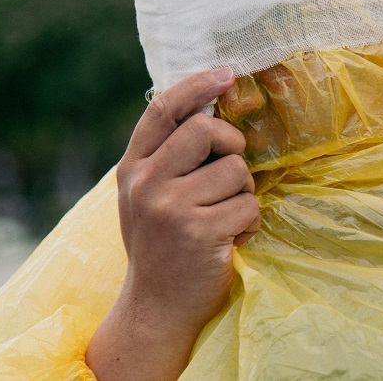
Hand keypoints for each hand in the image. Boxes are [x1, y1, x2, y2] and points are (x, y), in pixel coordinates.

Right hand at [87, 69, 259, 380]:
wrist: (156, 308)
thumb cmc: (162, 245)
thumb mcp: (148, 195)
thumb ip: (166, 157)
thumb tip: (207, 108)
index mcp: (132, 168)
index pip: (162, 109)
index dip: (197, 85)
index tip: (227, 74)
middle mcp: (145, 183)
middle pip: (205, 130)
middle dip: (232, 148)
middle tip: (230, 175)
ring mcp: (170, 208)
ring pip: (235, 170)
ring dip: (242, 194)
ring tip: (224, 219)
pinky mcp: (198, 232)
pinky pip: (248, 205)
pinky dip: (249, 223)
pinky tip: (229, 241)